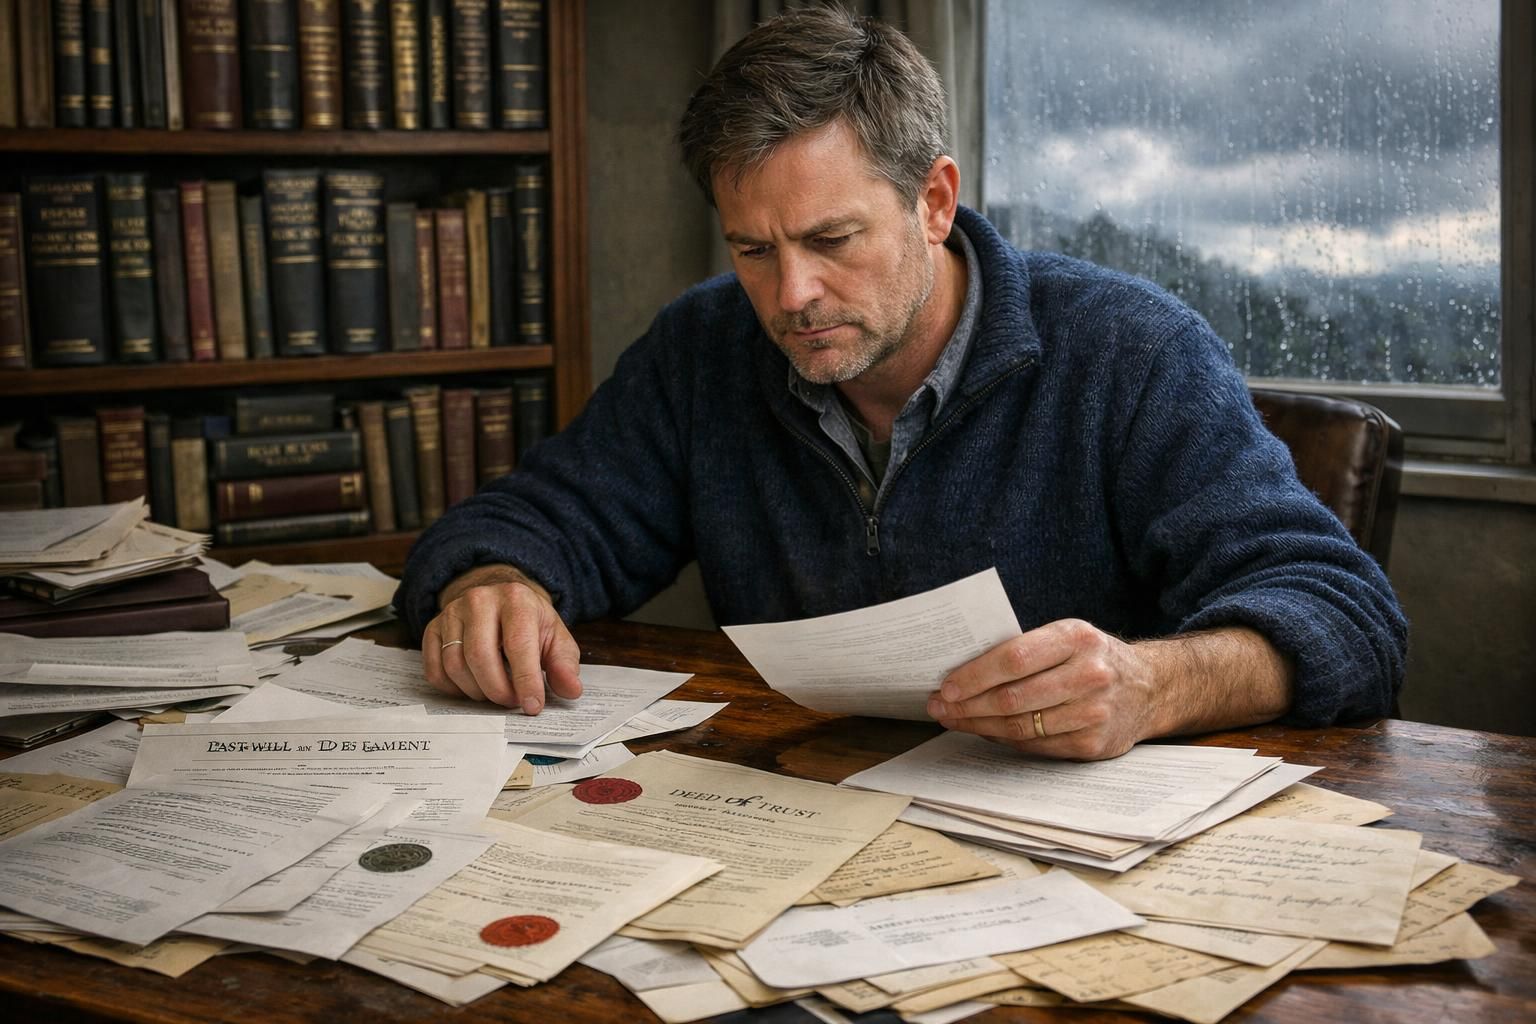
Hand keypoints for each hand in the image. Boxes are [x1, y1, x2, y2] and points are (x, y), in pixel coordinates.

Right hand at [421, 566, 582, 713]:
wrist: (500, 600)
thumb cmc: (530, 624)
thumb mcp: (555, 638)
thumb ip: (564, 664)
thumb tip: (571, 690)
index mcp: (516, 599)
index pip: (517, 644)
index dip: (525, 680)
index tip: (532, 706)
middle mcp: (479, 600)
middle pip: (479, 656)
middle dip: (497, 690)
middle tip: (512, 702)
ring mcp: (451, 613)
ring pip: (455, 665)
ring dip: (477, 691)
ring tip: (496, 693)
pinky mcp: (433, 629)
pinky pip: (435, 670)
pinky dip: (453, 689)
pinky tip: (472, 688)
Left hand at [925, 619, 1157, 759]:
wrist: (1150, 688)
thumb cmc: (1092, 658)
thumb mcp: (1066, 637)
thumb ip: (1024, 650)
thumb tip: (964, 674)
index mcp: (1076, 637)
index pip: (1013, 658)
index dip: (974, 675)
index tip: (946, 686)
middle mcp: (1089, 674)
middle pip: (1013, 697)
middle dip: (968, 705)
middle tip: (940, 708)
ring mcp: (1094, 712)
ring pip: (1020, 726)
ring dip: (979, 725)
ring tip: (954, 720)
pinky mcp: (1093, 744)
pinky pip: (1035, 746)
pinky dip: (1004, 740)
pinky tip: (986, 731)